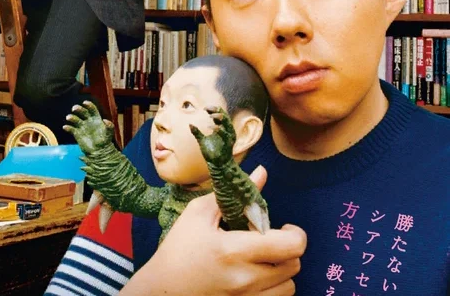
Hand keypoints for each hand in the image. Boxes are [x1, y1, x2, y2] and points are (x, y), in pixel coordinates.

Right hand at [63, 100, 113, 154]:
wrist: (99, 151)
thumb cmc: (105, 141)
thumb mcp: (109, 133)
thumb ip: (109, 126)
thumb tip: (105, 120)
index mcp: (96, 118)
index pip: (92, 109)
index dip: (88, 105)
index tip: (84, 103)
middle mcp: (88, 121)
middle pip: (82, 112)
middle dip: (78, 109)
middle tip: (74, 108)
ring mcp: (82, 126)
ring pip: (75, 119)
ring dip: (72, 117)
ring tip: (69, 118)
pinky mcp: (77, 133)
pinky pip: (71, 129)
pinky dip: (68, 128)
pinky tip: (66, 127)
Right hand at [121, 166, 305, 295]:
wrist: (162, 290)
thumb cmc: (178, 249)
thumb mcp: (198, 214)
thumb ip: (232, 194)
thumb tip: (262, 172)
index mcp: (233, 250)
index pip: (290, 246)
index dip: (295, 234)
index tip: (283, 227)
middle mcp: (244, 279)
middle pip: (294, 265)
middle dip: (287, 249)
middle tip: (269, 241)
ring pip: (290, 287)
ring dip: (282, 271)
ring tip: (263, 261)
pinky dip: (274, 288)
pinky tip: (258, 277)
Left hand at [189, 107, 235, 164]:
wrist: (218, 165)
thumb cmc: (211, 152)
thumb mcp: (202, 140)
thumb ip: (197, 132)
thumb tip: (190, 124)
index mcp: (222, 128)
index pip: (220, 115)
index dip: (213, 110)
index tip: (205, 108)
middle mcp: (227, 131)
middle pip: (225, 117)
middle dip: (217, 111)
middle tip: (208, 109)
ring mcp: (229, 138)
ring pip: (228, 124)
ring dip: (220, 119)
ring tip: (211, 116)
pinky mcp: (228, 144)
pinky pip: (226, 135)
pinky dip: (220, 130)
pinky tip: (213, 127)